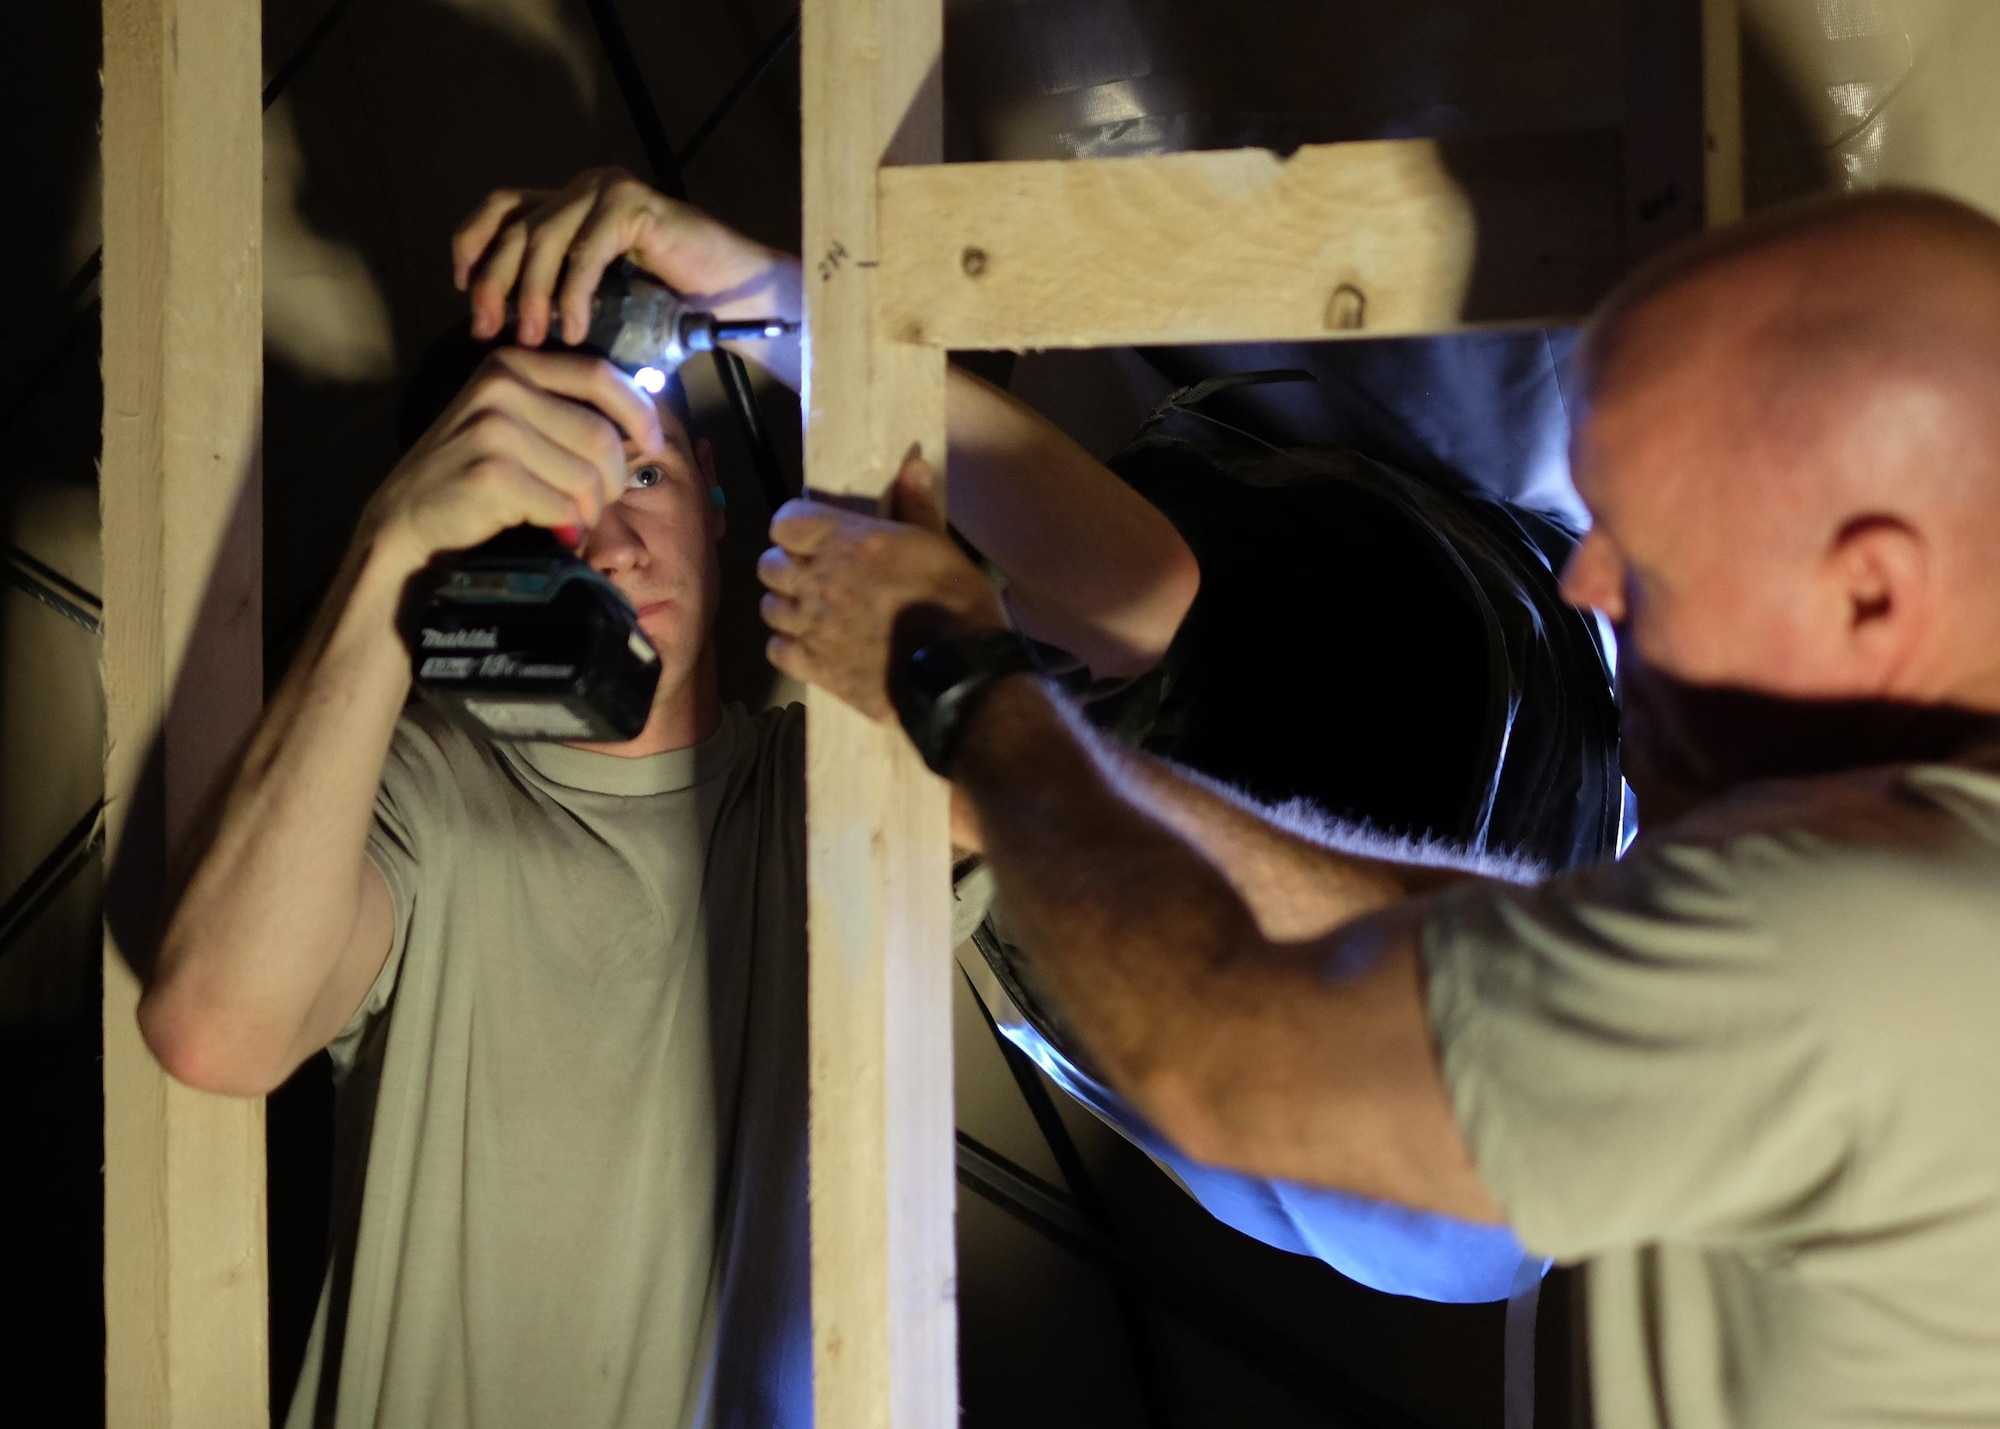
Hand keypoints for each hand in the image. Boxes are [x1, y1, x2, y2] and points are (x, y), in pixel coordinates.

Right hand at [363, 347, 663, 574]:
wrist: (407, 521)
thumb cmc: (472, 475)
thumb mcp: (514, 421)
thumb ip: (564, 410)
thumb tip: (644, 426)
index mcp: (514, 365)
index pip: (601, 375)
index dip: (639, 412)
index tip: (654, 444)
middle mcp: (502, 387)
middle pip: (602, 437)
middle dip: (610, 482)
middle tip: (592, 506)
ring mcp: (494, 428)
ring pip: (587, 478)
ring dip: (589, 512)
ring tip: (567, 522)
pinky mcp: (492, 474)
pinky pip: (564, 508)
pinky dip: (567, 530)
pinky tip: (550, 535)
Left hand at [452, 168, 801, 348]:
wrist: (732, 296)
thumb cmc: (671, 306)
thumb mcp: (600, 298)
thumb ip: (559, 291)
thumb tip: (500, 320)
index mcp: (571, 204)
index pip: (503, 207)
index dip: (473, 242)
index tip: (463, 289)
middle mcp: (585, 189)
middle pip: (516, 225)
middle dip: (494, 280)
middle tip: (487, 329)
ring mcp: (608, 191)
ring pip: (544, 236)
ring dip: (531, 292)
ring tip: (533, 338)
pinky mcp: (632, 205)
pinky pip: (585, 250)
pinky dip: (572, 293)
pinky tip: (573, 329)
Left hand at [758, 455, 1008, 722]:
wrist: (959, 675)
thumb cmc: (955, 603)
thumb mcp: (940, 547)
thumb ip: (916, 506)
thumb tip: (913, 464)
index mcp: (848, 543)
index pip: (785, 522)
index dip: (796, 527)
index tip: (813, 536)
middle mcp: (820, 582)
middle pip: (770, 566)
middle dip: (789, 567)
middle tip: (815, 575)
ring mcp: (814, 628)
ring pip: (770, 608)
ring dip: (788, 606)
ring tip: (813, 611)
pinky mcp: (816, 668)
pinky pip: (776, 650)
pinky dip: (789, 646)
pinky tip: (812, 645)